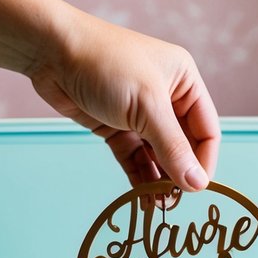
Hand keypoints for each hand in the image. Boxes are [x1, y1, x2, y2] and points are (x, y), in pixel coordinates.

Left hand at [30, 9, 219, 191]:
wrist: (51, 52)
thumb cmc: (105, 65)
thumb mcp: (147, 107)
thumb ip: (173, 148)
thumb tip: (198, 184)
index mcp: (184, 82)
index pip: (207, 131)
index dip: (204, 163)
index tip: (196, 190)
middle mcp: (166, 98)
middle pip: (183, 148)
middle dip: (179, 176)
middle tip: (173, 203)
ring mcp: (140, 115)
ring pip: (158, 157)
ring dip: (159, 181)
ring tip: (158, 206)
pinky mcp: (116, 128)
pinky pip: (135, 159)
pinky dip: (139, 178)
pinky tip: (142, 199)